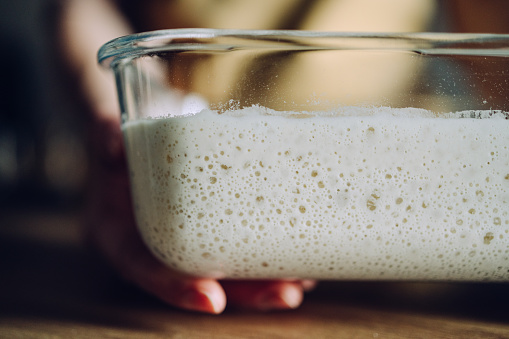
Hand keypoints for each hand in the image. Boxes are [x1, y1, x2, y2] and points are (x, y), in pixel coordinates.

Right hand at [83, 111, 314, 313]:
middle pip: (201, 280)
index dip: (177, 288)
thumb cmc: (124, 144)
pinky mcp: (212, 225)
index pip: (145, 270)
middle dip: (245, 294)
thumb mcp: (107, 138)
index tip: (213, 298)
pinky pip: (241, 244)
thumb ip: (106, 137)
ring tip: (306, 279)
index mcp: (120, 235)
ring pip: (227, 270)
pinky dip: (271, 251)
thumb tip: (113, 137)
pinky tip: (303, 254)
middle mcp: (157, 245)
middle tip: (286, 294)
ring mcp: (187, 239)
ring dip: (268, 279)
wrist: (141, 135)